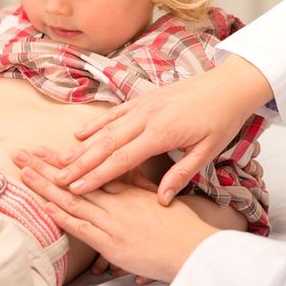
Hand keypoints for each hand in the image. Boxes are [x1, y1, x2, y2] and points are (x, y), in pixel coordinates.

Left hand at [15, 150, 216, 282]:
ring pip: (74, 200)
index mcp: (127, 190)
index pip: (90, 169)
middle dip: (48, 166)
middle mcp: (117, 201)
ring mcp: (113, 222)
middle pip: (76, 180)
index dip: (67, 160)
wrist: (195, 248)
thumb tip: (127, 173)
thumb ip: (140, 186)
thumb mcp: (160, 197)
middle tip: (23, 154)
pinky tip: (47, 206)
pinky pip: (84, 228)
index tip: (46, 151)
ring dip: (48, 186)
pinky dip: (65, 218)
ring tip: (25, 173)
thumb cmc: (182, 226)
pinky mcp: (113, 243)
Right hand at [55, 56, 272, 203]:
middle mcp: (146, 117)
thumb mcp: (207, 151)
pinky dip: (96, 124)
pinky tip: (80, 134)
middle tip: (57, 179)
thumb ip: (181, 174)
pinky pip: (115, 113)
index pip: (122, 159)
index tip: (76, 189)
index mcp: (161, 133)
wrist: (228, 85)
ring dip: (82, 146)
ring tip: (60, 161)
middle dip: (80, 164)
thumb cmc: (221, 119)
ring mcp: (143, 105)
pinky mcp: (144, 98)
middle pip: (106, 144)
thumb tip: (161, 199)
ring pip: (106, 128)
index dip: (97, 176)